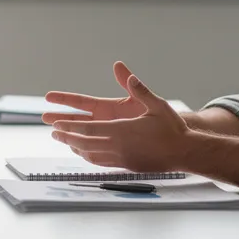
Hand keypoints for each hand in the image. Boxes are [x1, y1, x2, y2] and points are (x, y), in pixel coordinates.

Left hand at [49, 64, 192, 172]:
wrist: (185, 152)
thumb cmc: (172, 128)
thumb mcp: (157, 104)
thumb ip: (140, 89)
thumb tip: (126, 73)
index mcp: (122, 130)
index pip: (89, 128)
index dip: (71, 126)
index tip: (57, 124)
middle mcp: (119, 146)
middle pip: (85, 142)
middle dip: (67, 137)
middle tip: (53, 133)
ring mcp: (122, 158)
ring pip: (92, 155)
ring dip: (76, 148)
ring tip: (65, 143)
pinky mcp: (126, 166)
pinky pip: (102, 162)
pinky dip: (89, 157)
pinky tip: (85, 153)